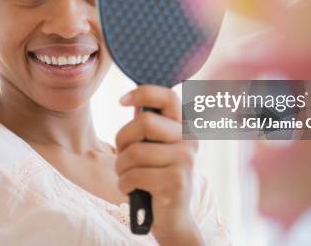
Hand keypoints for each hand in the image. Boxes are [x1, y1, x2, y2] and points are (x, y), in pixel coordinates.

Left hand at [115, 85, 203, 244]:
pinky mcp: (175, 182)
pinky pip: (134, 175)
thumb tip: (130, 99)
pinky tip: (131, 189)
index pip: (168, 96)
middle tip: (122, 155)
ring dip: (121, 167)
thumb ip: (148, 126)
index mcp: (184, 127)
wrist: (172, 218)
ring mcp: (185, 161)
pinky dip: (124, 184)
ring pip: (135, 152)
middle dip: (122, 139)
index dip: (143, 93)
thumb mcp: (155, 147)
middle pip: (145, 122)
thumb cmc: (155, 177)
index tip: (121, 101)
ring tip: (126, 175)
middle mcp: (189, 140)